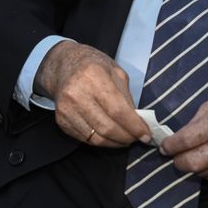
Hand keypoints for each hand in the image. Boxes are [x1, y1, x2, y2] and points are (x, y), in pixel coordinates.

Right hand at [36, 42, 150, 146]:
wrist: (64, 65)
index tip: (146, 134)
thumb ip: (127, 97)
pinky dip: (101, 141)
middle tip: (137, 138)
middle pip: (107, 127)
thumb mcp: (116, 72)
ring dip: (115, 143)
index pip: (117, 110)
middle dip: (127, 137)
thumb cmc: (94, 66)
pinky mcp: (61, 120)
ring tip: (125, 139)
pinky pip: (86, 139)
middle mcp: (77, 93)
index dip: (134, 126)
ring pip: (96, 138)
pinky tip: (109, 136)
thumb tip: (138, 123)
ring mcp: (66, 108)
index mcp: (93, 76)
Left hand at [160, 92, 207, 182]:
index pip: (188, 138)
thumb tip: (173, 140)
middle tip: (174, 156)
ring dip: (194, 166)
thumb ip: (193, 122)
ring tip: (196, 154)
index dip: (171, 145)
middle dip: (178, 161)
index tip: (164, 146)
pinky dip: (207, 171)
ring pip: (203, 173)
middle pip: (194, 162)